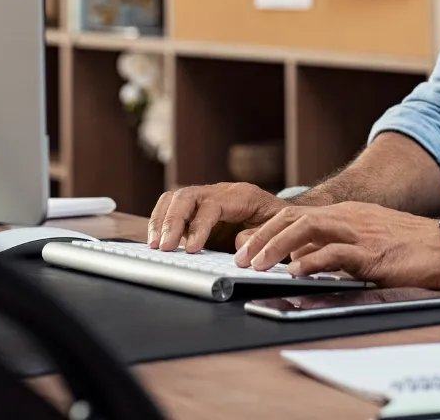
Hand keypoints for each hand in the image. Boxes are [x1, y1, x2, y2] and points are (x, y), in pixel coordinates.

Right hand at [148, 183, 284, 252]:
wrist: (283, 216)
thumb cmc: (280, 224)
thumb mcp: (276, 231)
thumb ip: (258, 237)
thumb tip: (238, 244)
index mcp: (241, 195)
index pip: (212, 204)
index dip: (199, 225)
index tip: (191, 248)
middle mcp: (220, 192)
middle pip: (187, 196)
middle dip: (172, 221)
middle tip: (164, 247)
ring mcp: (207, 198)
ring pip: (175, 198)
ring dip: (161, 220)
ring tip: (155, 245)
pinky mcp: (198, 210)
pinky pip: (173, 207)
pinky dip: (161, 221)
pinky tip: (158, 240)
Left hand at [233, 202, 439, 288]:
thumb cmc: (411, 246)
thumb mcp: (368, 239)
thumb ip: (336, 246)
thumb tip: (301, 260)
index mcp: (347, 214)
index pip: (296, 215)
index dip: (267, 230)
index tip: (245, 248)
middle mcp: (349, 217)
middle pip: (294, 218)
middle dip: (263, 237)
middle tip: (241, 258)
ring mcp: (361, 232)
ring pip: (308, 229)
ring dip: (277, 247)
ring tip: (257, 264)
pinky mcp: (373, 253)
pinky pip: (336, 253)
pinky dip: (312, 260)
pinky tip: (296, 271)